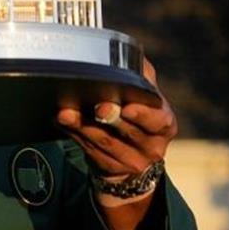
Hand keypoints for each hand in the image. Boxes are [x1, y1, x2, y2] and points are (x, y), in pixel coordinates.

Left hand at [55, 58, 177, 178]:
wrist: (132, 152)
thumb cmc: (137, 113)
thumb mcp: (144, 94)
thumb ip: (141, 75)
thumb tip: (128, 59)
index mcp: (164, 123)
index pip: (158, 120)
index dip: (143, 114)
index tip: (127, 107)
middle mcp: (152, 146)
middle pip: (128, 132)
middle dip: (109, 118)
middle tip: (96, 106)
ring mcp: (132, 161)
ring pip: (106, 144)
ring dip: (84, 127)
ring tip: (67, 113)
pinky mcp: (111, 170)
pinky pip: (90, 152)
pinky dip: (75, 136)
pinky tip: (64, 123)